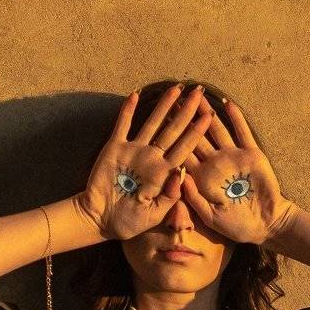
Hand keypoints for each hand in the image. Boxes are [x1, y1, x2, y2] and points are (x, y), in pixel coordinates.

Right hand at [77, 85, 213, 240]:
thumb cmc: (130, 221)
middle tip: (199, 91)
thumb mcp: (155, 214)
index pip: (186, 147)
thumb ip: (170, 197)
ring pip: (152, 122)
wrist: (100, 219)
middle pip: (174, 129)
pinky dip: (128, 110)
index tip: (209, 115)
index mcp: (164, 172)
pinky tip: (135, 95)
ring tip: (176, 88)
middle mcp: (152, 157)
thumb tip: (182, 173)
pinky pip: (123, 125)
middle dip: (187, 110)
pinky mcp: (115, 148)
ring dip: (164, 105)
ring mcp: (134, 150)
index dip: (197, 131)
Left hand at [179, 99, 299, 245]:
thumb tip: (178, 177)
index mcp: (201, 176)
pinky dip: (236, 118)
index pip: (182, 152)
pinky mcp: (252, 154)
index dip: (171, 136)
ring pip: (217, 129)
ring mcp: (233, 156)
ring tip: (198, 94)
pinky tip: (227, 103)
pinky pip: (242, 132)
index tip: (160, 119)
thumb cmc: (235, 225)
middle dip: (186, 116)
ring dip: (207, 112)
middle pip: (196, 135)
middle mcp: (214, 162)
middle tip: (175, 97)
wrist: (265, 225)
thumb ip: (193, 198)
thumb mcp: (210, 216)